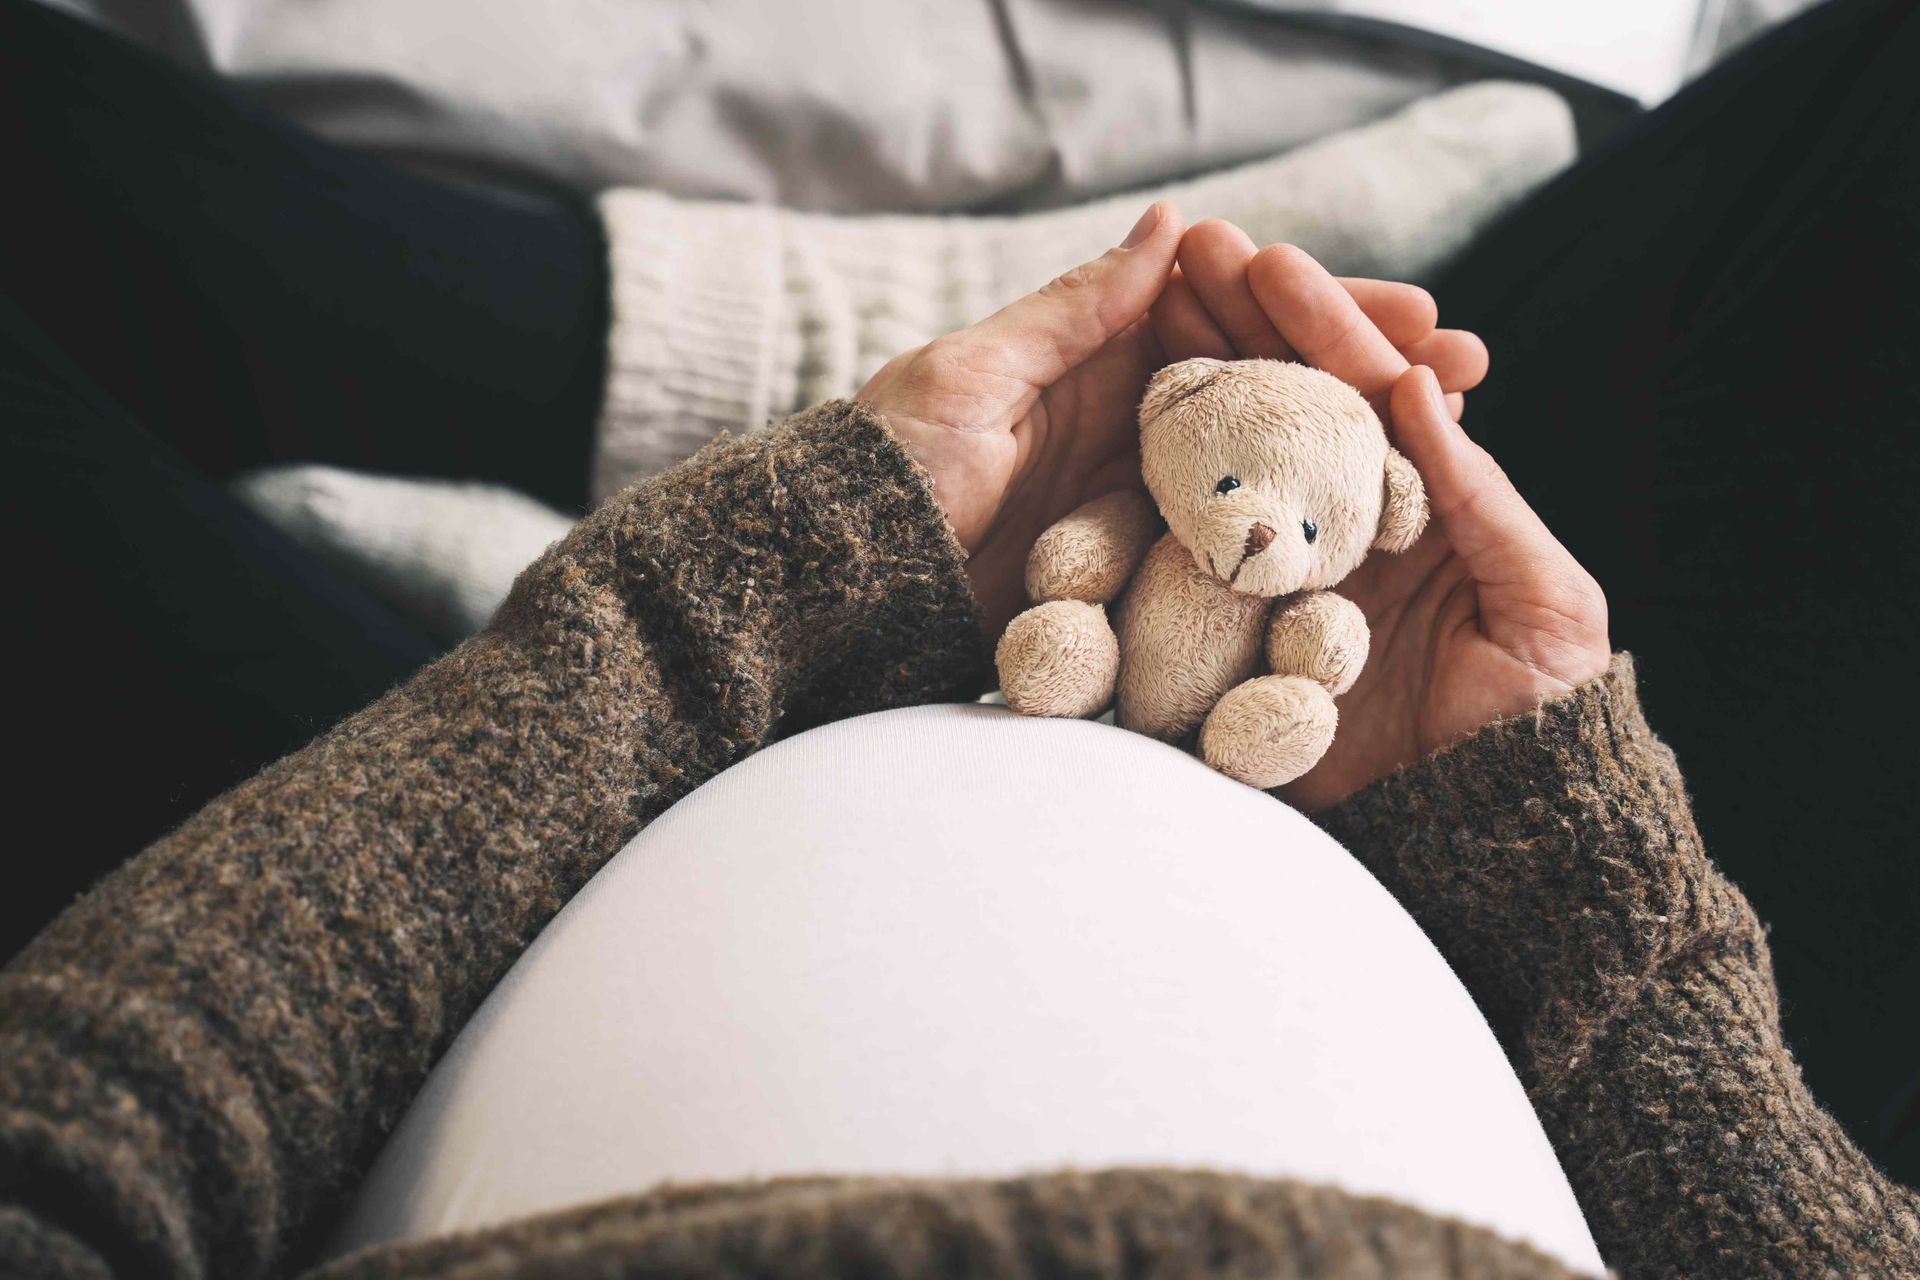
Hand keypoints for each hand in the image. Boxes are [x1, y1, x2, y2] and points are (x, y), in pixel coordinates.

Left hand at [860, 207, 1487, 633]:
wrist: (845, 580)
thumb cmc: (891, 464)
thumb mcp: (973, 376)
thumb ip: (1074, 310)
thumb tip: (1173, 222)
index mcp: (1102, 353)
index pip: (1233, 314)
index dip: (1323, 309)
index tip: (1415, 309)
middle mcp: (1136, 417)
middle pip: (1271, 383)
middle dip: (1367, 370)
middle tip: (1468, 364)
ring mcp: (1143, 493)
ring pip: (1266, 462)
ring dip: (1356, 448)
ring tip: (1454, 439)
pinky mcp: (1137, 564)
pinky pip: (1229, 543)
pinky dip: (1299, 535)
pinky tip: (1375, 531)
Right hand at [1156, 224, 1609, 808]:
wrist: (1485, 828)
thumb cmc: (1540, 710)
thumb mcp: (1541, 596)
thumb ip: (1483, 498)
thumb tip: (1418, 387)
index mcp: (1420, 498)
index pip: (1363, 392)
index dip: (1316, 323)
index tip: (1264, 258)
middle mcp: (1345, 522)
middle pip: (1284, 406)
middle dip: (1238, 324)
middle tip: (1185, 249)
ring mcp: (1284, 577)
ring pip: (1229, 465)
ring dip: (1187, 385)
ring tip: (1139, 310)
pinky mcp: (1238, 639)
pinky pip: (1186, 569)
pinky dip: (1147, 511)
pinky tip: (1107, 448)